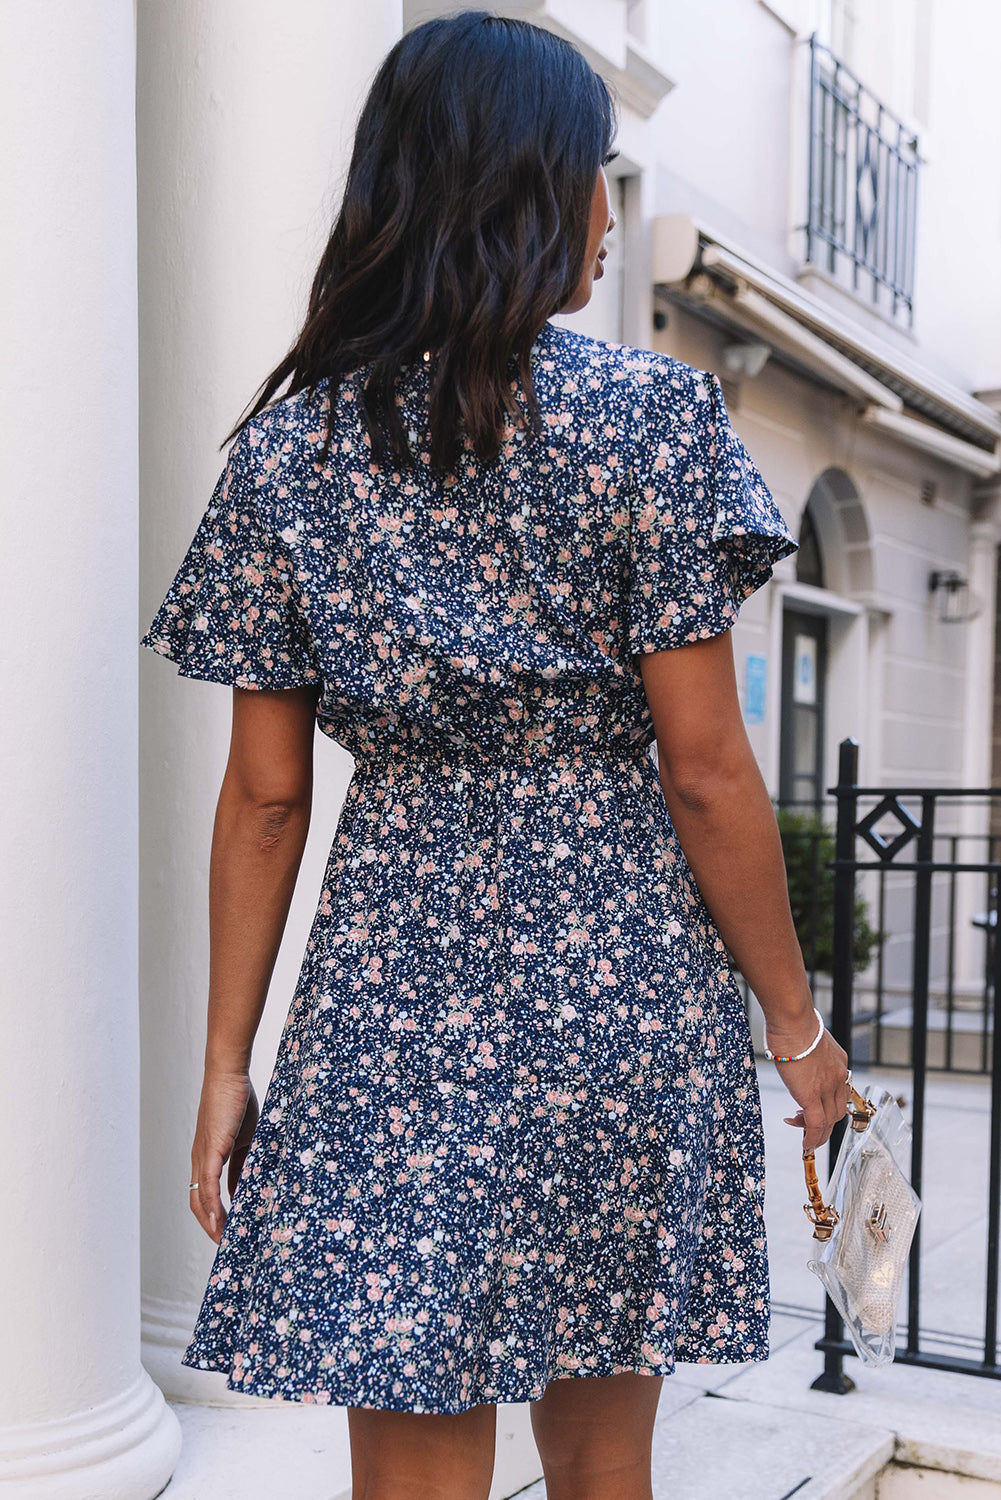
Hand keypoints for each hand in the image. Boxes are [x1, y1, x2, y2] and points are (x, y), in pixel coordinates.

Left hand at [190, 1068, 259, 1243]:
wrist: (229, 1074)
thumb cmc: (237, 1099)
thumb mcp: (245, 1138)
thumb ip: (244, 1162)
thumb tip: (247, 1186)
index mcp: (208, 1157)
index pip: (206, 1194)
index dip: (215, 1215)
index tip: (229, 1231)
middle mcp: (199, 1160)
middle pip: (198, 1204)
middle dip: (211, 1226)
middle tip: (227, 1244)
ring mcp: (202, 1156)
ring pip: (201, 1200)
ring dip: (212, 1223)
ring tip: (225, 1241)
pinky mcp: (210, 1150)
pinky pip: (209, 1185)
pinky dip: (213, 1206)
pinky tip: (220, 1222)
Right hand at [769, 1017, 850, 1155]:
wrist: (793, 1020)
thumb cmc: (794, 1022)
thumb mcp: (809, 1038)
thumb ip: (807, 1050)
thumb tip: (793, 1049)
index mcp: (839, 1063)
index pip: (839, 1092)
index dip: (828, 1104)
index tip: (813, 1107)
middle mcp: (838, 1077)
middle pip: (837, 1110)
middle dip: (823, 1122)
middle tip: (803, 1121)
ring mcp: (826, 1088)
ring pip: (828, 1121)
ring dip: (816, 1132)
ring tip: (800, 1132)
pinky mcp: (811, 1095)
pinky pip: (815, 1124)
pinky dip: (812, 1137)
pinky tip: (805, 1145)